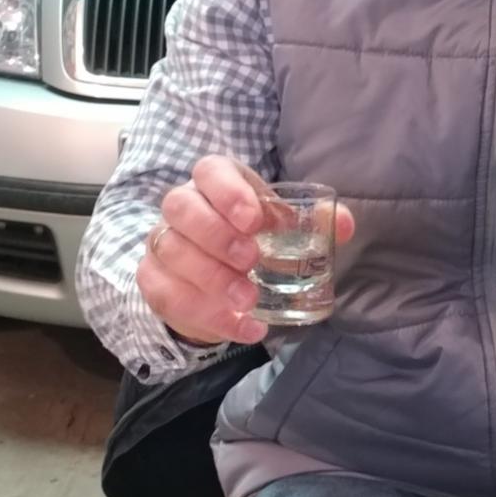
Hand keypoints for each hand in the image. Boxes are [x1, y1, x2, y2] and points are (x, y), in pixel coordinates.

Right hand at [138, 156, 354, 346]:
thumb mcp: (285, 228)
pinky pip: (165, 294)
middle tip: (251, 261)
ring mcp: (162, 242)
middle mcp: (183, 207)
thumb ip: (316, 223)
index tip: (253, 220)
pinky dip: (205, 314)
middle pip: (180, 206)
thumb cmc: (254, 240)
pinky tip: (241, 325)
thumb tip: (342, 225)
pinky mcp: (153, 279)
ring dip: (211, 277)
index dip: (227, 191)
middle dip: (216, 234)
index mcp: (216, 183)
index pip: (209, 171)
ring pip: (170, 250)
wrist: (220, 282)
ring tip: (249, 299)